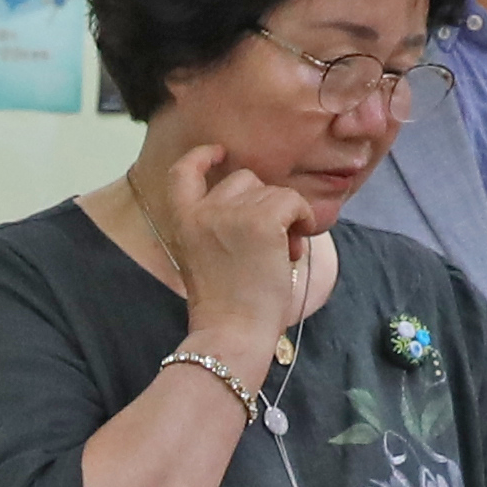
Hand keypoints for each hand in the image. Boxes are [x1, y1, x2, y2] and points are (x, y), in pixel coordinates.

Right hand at [155, 144, 326, 346]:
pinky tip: (297, 242)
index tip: (220, 152)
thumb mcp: (204, 258)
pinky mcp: (262, 221)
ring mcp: (231, 213)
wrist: (231, 333)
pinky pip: (293, 202)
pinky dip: (303, 218)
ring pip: (273, 192)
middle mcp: (203, 210)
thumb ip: (217, 226)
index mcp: (182, 221)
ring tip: (280, 253)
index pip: (183, 172)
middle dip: (262, 202)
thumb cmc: (224, 307)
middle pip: (244, 180)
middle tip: (268, 241)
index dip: (202, 156)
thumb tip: (260, 205)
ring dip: (285, 216)